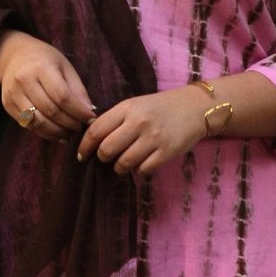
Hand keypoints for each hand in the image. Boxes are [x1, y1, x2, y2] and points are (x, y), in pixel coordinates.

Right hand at [0, 29, 95, 141]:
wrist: (14, 56)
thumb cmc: (44, 60)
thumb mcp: (65, 67)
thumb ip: (77, 90)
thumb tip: (89, 112)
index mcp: (41, 67)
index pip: (62, 96)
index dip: (78, 111)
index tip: (90, 119)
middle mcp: (24, 80)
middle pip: (50, 110)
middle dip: (69, 123)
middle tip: (80, 128)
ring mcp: (13, 93)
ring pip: (37, 121)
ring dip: (57, 132)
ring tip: (69, 134)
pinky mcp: (7, 105)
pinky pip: (27, 124)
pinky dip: (44, 133)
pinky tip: (56, 133)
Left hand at [77, 86, 207, 176]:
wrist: (194, 108)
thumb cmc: (160, 107)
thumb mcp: (135, 105)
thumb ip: (115, 119)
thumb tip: (92, 140)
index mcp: (127, 108)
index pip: (96, 130)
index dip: (84, 146)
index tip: (81, 155)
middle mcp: (138, 122)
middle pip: (107, 149)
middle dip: (103, 157)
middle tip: (107, 158)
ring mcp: (153, 138)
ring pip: (123, 163)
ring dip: (119, 167)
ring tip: (124, 163)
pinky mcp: (166, 152)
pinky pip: (143, 170)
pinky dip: (139, 171)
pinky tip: (142, 164)